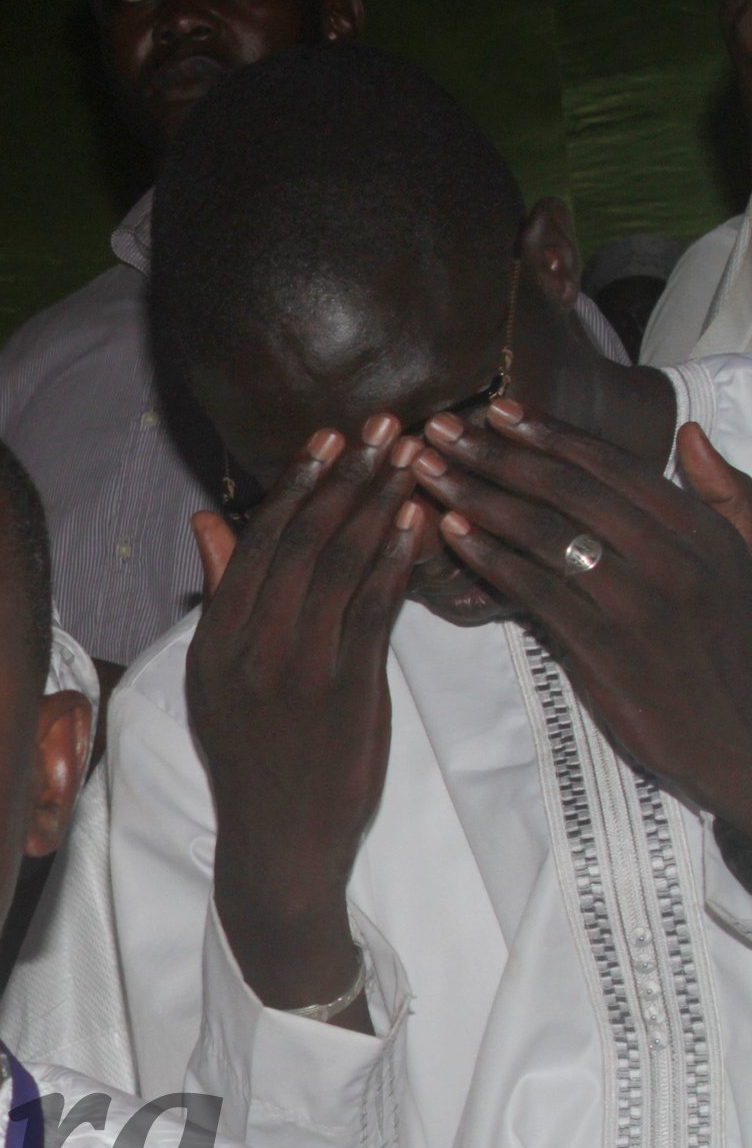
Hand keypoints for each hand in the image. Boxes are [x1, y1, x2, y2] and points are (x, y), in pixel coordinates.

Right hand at [186, 415, 422, 1020]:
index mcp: (214, 645)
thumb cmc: (257, 762)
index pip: (255, 547)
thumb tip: (211, 521)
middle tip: (382, 425)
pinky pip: (371, 612)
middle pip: (298, 545)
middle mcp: (247, 651)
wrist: (280, 848)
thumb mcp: (220, 681)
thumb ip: (222, 598)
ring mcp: (294, 672)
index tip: (329, 438)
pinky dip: (396, 562)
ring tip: (411, 458)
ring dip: (378, 505)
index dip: (296, 487)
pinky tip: (420, 524)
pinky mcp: (344, 694)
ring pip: (337, 569)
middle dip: (344, 478)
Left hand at [417, 402, 751, 830]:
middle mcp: (673, 556)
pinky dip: (492, 559)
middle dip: (497, 454)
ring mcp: (642, 603)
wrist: (745, 738)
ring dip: (479, 497)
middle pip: (569, 490)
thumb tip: (690, 434)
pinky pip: (540, 593)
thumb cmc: (736, 647)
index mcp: (700, 528)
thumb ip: (725, 493)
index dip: (549, 434)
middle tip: (438, 431)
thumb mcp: (746, 559)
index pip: (612, 466)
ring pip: (548, 534)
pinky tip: (452, 536)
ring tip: (427, 475)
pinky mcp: (612, 651)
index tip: (494, 409)